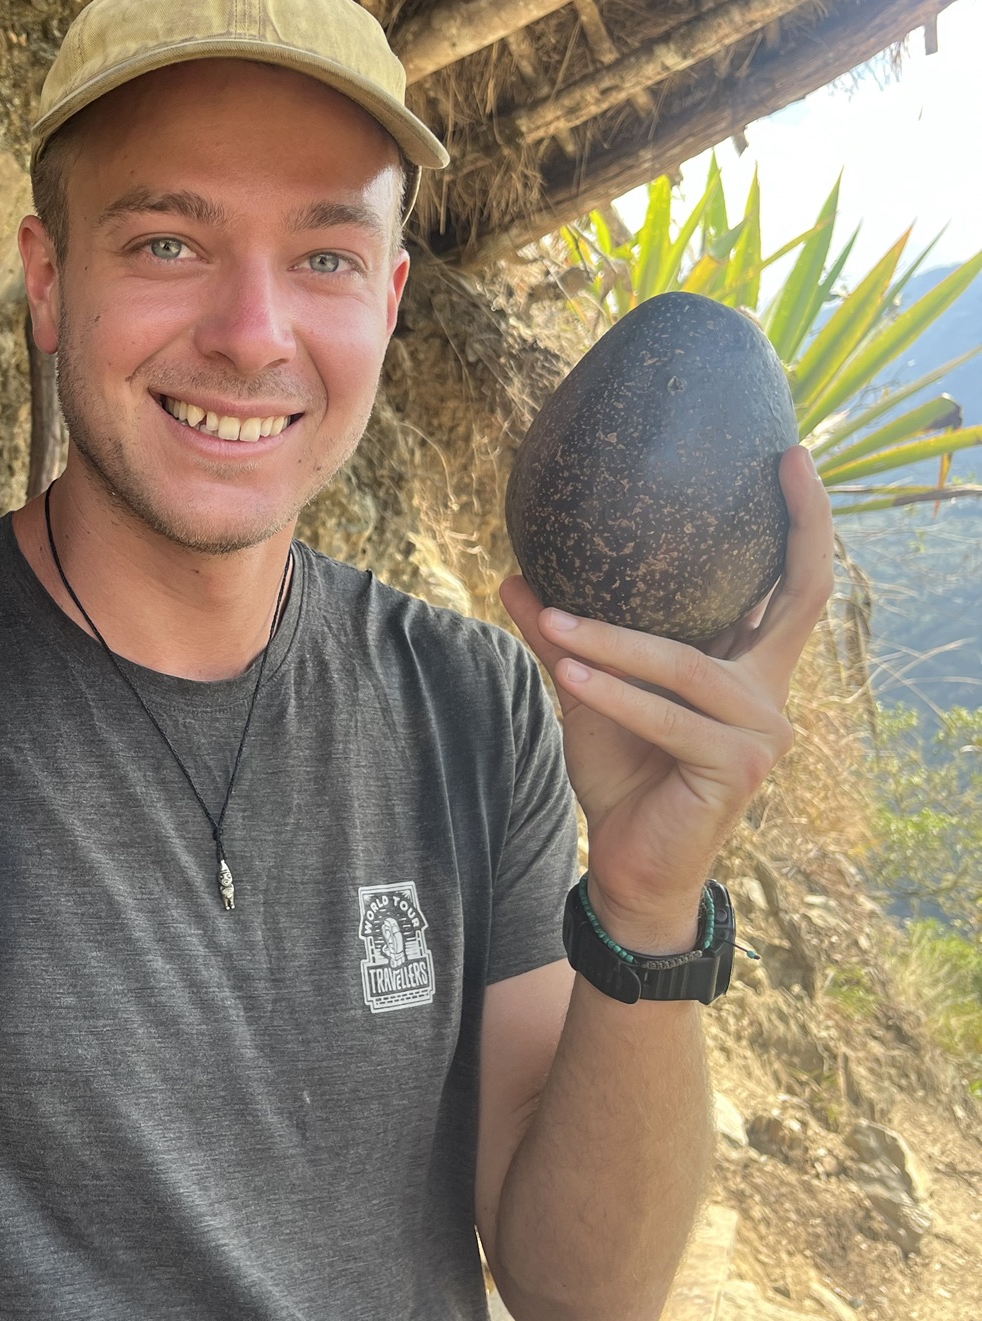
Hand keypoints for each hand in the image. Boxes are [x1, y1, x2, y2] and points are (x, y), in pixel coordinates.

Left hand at [499, 447, 832, 951]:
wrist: (628, 865)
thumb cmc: (623, 775)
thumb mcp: (590, 693)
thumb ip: (564, 637)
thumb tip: (515, 575)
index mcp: (750, 668)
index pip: (796, 586)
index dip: (805, 521)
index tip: (794, 455)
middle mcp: (771, 694)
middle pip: (796, 599)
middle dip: (795, 527)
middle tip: (776, 464)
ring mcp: (762, 732)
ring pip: (689, 666)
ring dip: (615, 643)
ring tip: (556, 621)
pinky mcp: (737, 768)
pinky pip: (668, 718)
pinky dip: (615, 696)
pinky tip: (570, 676)